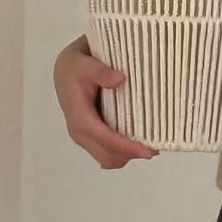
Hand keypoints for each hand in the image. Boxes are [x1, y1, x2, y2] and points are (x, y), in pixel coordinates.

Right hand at [53, 37, 157, 167]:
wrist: (66, 70)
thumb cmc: (76, 67)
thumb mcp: (84, 63)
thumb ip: (100, 71)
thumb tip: (120, 79)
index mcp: (79, 117)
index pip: (105, 139)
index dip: (127, 147)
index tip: (149, 150)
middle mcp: (80, 132)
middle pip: (109, 157)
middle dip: (131, 154)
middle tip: (155, 145)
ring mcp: (85, 138)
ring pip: (109, 159)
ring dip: (128, 155)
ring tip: (148, 143)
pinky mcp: (91, 138)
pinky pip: (109, 153)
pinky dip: (124, 152)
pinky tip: (137, 141)